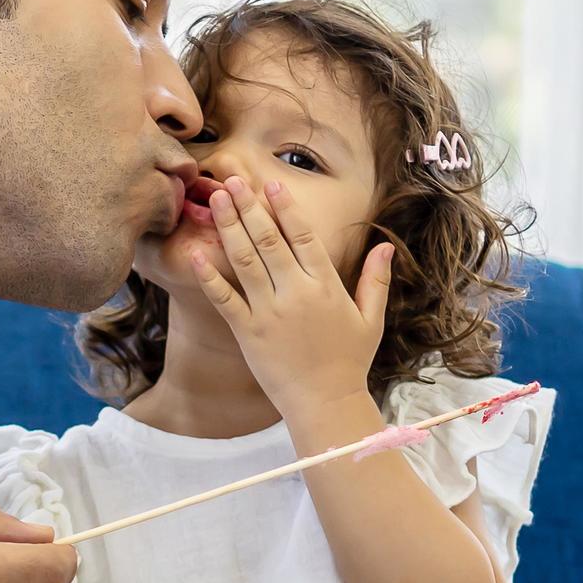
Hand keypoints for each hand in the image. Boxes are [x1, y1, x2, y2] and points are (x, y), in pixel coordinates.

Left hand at [190, 174, 391, 426]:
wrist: (325, 404)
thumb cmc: (350, 362)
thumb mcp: (371, 319)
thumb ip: (376, 280)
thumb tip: (386, 247)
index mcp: (325, 285)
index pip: (302, 235)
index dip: (284, 207)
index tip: (270, 184)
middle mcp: (295, 293)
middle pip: (268, 239)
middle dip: (248, 206)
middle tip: (231, 179)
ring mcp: (269, 312)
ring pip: (244, 260)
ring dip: (228, 226)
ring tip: (214, 199)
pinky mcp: (248, 332)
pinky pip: (224, 299)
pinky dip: (209, 276)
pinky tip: (196, 252)